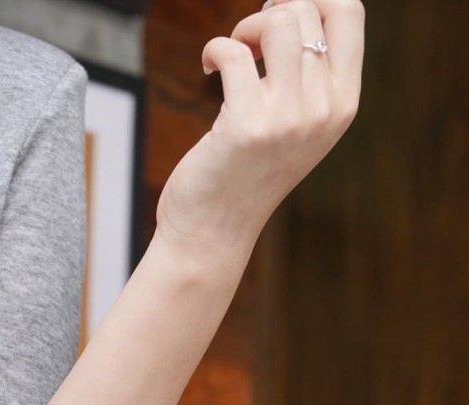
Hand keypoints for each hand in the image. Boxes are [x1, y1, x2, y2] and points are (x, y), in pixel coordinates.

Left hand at [155, 0, 364, 257]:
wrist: (213, 231)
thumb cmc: (246, 172)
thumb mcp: (295, 125)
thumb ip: (305, 76)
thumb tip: (287, 5)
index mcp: (343, 104)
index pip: (349, 13)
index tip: (283, 14)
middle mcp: (322, 110)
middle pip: (305, 11)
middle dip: (269, 13)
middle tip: (248, 42)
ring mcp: (287, 118)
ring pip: (277, 22)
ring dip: (246, 26)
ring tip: (234, 51)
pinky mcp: (246, 125)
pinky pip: (233, 52)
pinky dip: (215, 49)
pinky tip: (207, 67)